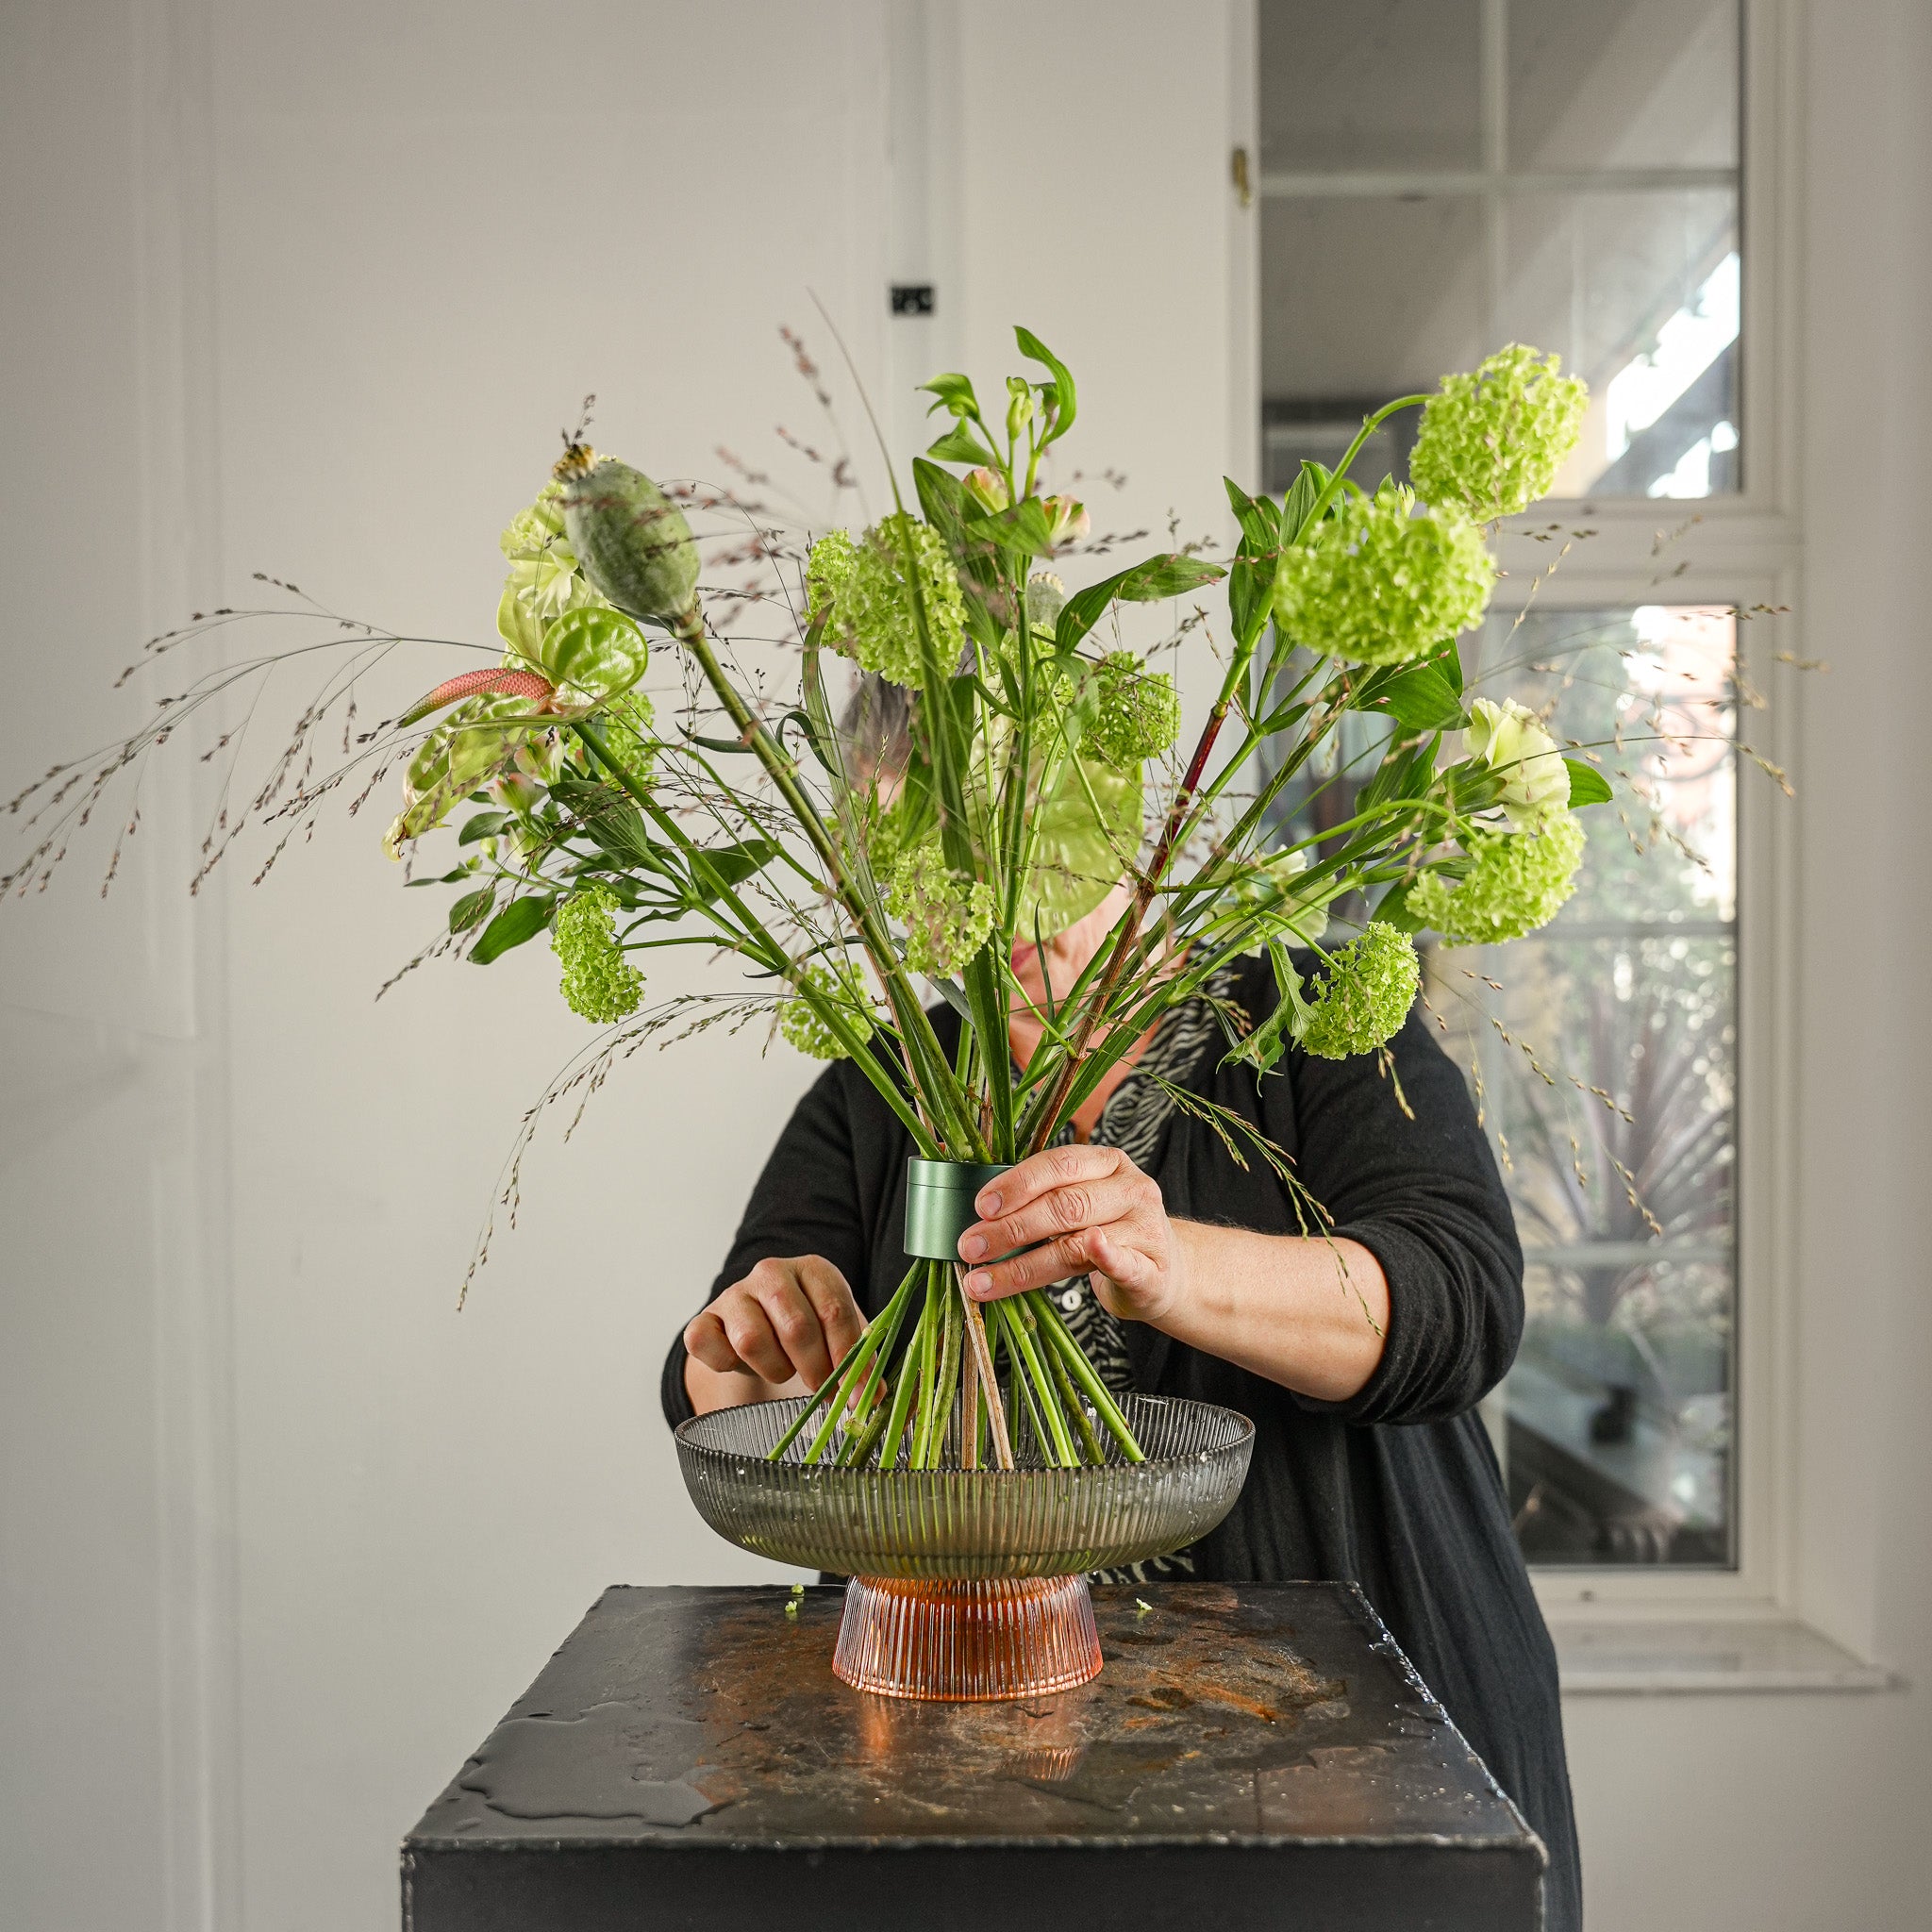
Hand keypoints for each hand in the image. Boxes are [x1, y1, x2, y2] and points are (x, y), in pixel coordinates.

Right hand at [684, 1255, 865, 1397]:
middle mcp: (772, 1272)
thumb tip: (877, 1397)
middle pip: (797, 1327)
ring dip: (774, 1368)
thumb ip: (860, 1362)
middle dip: (816, 1369)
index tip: (859, 1394)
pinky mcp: (705, 1318)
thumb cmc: (808, 1333)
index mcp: (813, 1269)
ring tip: (783, 1368)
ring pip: (752, 1340)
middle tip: (823, 1390)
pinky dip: (725, 1363)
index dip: (850, 1359)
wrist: (759, 1328)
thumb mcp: (839, 1337)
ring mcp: (734, 1294)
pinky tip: (741, 1364)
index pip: (835, 1311)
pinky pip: (706, 1343)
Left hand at [956, 1145, 1184, 1323]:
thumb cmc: (1111, 1233)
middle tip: (971, 1247)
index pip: (1058, 1165)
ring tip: (983, 1279)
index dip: (1017, 1184)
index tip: (980, 1206)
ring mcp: (1145, 1230)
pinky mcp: (1152, 1270)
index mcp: (1108, 1163)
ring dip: (1024, 1265)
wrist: (1165, 1273)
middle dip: (1010, 1228)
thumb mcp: (1083, 1202)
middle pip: (1064, 1205)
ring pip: (1077, 1244)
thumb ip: (1044, 1197)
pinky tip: (1090, 1251)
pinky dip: (1106, 1258)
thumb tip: (980, 1212)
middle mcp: (1131, 1190)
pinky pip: (1124, 1264)